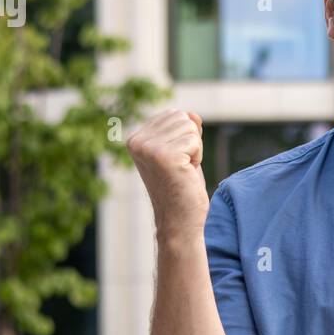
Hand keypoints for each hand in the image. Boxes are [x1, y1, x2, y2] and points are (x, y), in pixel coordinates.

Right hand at [126, 108, 209, 240]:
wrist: (179, 220)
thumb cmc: (182, 186)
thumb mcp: (182, 151)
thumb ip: (184, 129)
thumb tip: (192, 114)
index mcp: (136, 139)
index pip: (174, 114)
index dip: (185, 137)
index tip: (176, 160)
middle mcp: (137, 142)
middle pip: (183, 118)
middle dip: (191, 142)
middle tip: (181, 167)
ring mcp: (148, 148)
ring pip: (190, 128)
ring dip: (194, 150)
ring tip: (183, 170)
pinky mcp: (164, 156)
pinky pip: (195, 141)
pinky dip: (197, 158)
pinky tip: (186, 173)